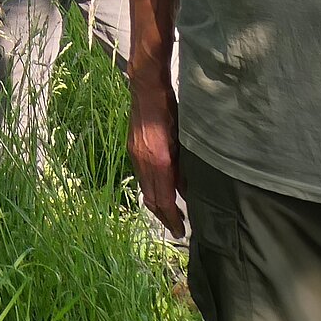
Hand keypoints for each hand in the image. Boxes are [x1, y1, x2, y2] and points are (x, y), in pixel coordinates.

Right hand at [129, 77, 185, 236]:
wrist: (146, 89)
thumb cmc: (170, 111)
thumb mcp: (183, 141)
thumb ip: (184, 168)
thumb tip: (188, 191)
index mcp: (158, 161)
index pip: (164, 199)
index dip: (172, 218)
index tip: (181, 231)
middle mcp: (143, 162)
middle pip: (151, 198)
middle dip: (164, 217)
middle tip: (178, 229)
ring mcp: (135, 156)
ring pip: (145, 189)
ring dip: (157, 205)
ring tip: (171, 214)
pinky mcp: (132, 149)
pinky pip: (142, 178)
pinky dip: (152, 190)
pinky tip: (162, 190)